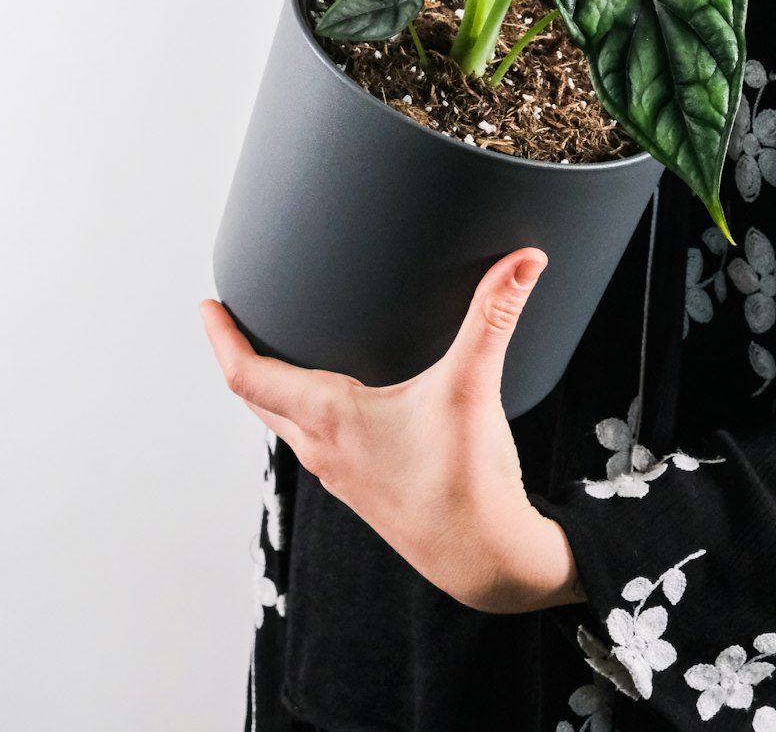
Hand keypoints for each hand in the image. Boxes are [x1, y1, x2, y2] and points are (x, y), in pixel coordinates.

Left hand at [201, 246, 586, 614]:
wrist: (484, 561)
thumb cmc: (466, 483)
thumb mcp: (474, 388)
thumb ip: (494, 317)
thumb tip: (523, 260)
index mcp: (331, 419)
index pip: (248, 376)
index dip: (221, 338)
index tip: (206, 307)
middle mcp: (324, 448)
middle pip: (258, 398)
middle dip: (239, 356)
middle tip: (233, 320)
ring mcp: (342, 472)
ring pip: (285, 423)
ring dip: (270, 388)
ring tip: (277, 352)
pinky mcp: (364, 487)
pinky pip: (315, 442)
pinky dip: (303, 414)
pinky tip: (336, 403)